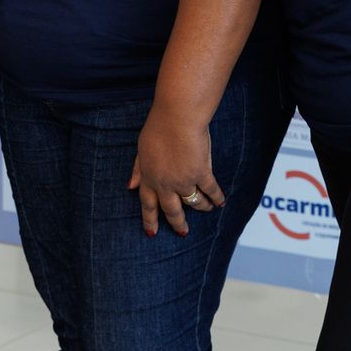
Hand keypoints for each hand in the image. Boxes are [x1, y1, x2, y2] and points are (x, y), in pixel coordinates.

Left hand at [127, 106, 222, 237]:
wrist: (177, 118)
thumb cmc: (158, 127)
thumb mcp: (141, 149)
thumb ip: (138, 169)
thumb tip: (130, 186)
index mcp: (149, 177)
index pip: (148, 204)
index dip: (150, 220)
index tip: (152, 232)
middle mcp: (165, 184)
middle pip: (171, 210)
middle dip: (177, 223)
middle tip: (183, 232)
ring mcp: (184, 181)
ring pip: (193, 202)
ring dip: (201, 207)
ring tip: (207, 209)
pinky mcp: (201, 173)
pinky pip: (211, 191)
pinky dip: (216, 197)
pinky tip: (220, 202)